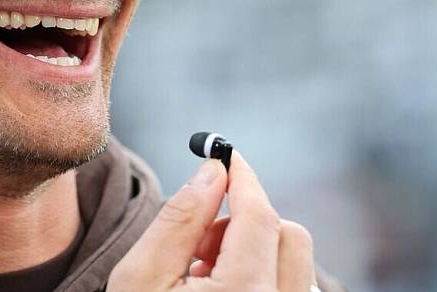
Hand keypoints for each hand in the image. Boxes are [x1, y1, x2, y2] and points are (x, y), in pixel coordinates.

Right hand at [109, 151, 317, 290]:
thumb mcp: (140, 279)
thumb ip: (180, 219)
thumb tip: (213, 170)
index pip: (260, 215)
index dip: (243, 178)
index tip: (226, 156)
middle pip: (288, 235)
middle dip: (246, 223)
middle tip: (198, 246)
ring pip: (296, 266)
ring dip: (255, 256)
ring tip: (202, 284)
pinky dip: (264, 282)